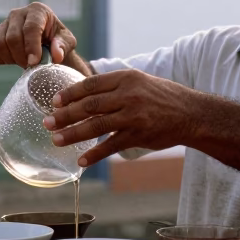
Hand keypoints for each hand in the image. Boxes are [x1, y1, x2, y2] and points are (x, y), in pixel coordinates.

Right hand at [0, 2, 77, 67]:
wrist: (46, 44)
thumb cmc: (57, 41)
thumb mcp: (67, 42)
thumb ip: (63, 46)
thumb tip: (56, 55)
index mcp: (37, 10)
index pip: (31, 27)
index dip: (31, 46)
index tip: (34, 62)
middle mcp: (17, 13)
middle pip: (13, 37)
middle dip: (22, 57)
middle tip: (32, 66)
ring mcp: (4, 23)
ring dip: (12, 59)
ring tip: (24, 62)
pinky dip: (1, 59)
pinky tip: (14, 59)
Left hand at [43, 70, 201, 166]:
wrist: (192, 114)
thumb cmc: (164, 97)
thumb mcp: (140, 82)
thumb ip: (116, 86)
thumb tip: (86, 95)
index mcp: (126, 78)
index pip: (91, 84)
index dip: (70, 93)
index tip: (54, 102)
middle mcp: (128, 94)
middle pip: (89, 105)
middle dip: (65, 115)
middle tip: (47, 122)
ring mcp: (133, 115)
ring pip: (96, 125)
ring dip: (73, 134)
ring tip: (56, 140)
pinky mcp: (139, 134)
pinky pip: (111, 146)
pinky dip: (94, 154)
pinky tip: (81, 161)